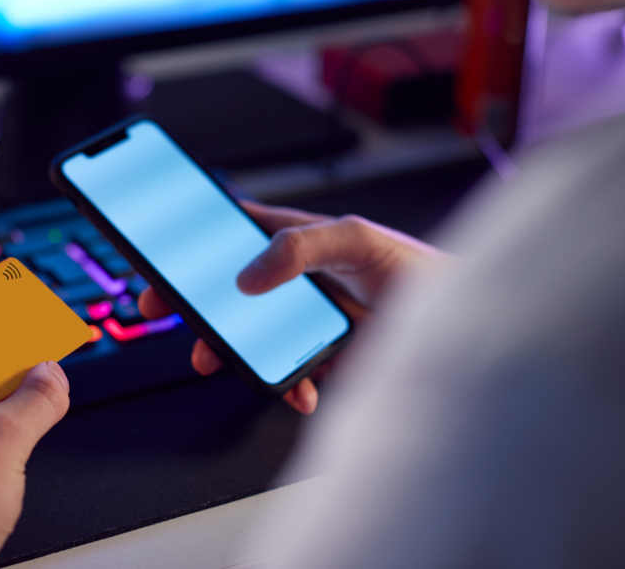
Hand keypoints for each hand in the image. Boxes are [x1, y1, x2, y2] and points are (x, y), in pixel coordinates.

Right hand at [139, 201, 443, 414]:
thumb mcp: (357, 239)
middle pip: (227, 289)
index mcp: (297, 240)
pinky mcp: (322, 360)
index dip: (193, 238)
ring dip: (228, 351)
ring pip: (249, 338)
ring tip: (214, 359)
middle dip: (191, 300)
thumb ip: (301, 246)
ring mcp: (304, 322)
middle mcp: (296, 281)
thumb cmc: (416, 269)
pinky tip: (300, 393)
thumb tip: (247, 277)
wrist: (467, 334)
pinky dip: (286, 389)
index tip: (157, 249)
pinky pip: (287, 377)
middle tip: (159, 305)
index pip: (233, 231)